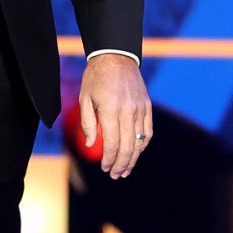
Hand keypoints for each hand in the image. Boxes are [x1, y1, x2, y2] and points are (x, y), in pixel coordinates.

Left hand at [78, 54, 152, 180]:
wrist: (116, 57)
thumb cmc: (96, 78)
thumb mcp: (84, 99)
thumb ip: (88, 123)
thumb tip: (90, 145)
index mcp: (110, 109)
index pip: (112, 142)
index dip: (109, 159)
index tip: (105, 168)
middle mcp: (128, 111)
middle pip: (128, 146)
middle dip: (122, 164)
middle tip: (116, 175)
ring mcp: (140, 109)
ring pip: (140, 141)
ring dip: (134, 158)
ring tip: (126, 170)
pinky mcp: (147, 106)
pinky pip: (148, 131)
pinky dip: (143, 144)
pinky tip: (136, 153)